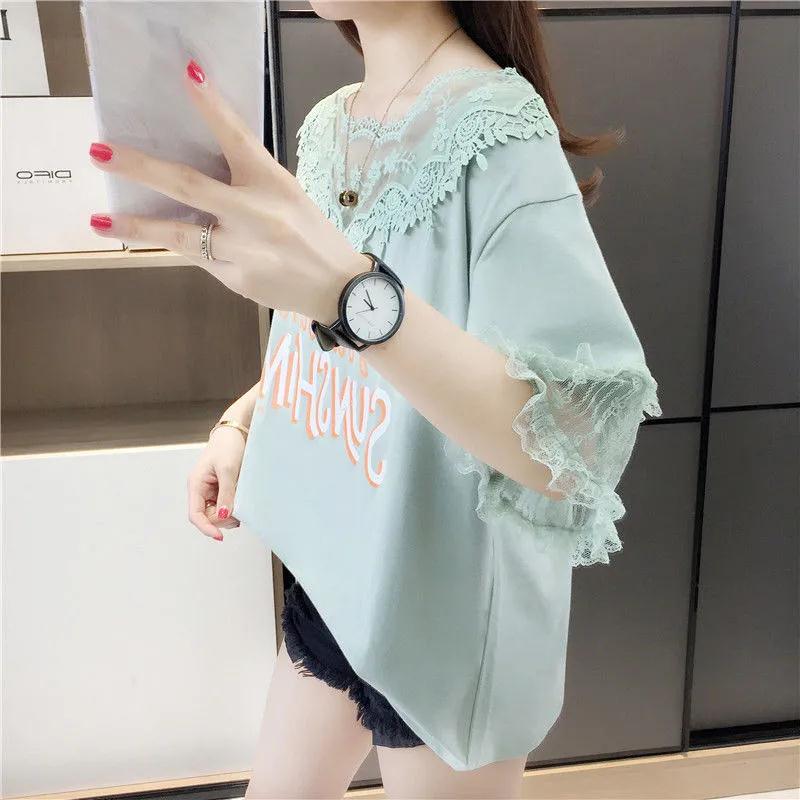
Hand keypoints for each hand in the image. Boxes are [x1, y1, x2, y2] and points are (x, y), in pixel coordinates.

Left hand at [88, 58, 368, 322]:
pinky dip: (177, 245)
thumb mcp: (288, 197)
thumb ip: (248, 184)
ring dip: (136, 227)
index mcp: (273, 183)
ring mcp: (243, 248)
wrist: (338, 288)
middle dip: (140, 166)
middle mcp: (255, 212)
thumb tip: (199, 176)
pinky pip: (197, 257)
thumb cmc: (312, 235)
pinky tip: (154, 241)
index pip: (237, 137)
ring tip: (101, 222)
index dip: (211, 105)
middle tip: (100, 151)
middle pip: (188, 185)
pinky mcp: (236, 277)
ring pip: (179, 233)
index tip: (188, 74)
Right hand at [187, 426, 246, 540]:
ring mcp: (211, 491)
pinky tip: (241, 500)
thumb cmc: (227, 446)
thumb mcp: (228, 469)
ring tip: (241, 501)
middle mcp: (201, 491)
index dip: (206, 528)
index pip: (195, 515)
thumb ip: (226, 493)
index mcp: (196, 485)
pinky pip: (225, 506)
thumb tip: (225, 515)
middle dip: (223, 518)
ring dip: (230, 513)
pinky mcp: (221, 490)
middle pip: (208, 517)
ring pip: (218, 514)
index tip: (219, 536)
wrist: (235, 432)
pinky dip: (234, 507)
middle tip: (239, 511)